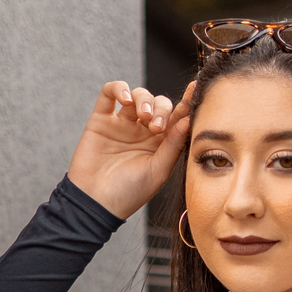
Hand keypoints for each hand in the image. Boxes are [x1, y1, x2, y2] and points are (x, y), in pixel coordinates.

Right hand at [67, 79, 194, 219]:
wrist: (95, 202)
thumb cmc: (128, 193)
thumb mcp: (158, 171)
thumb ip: (173, 144)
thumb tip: (189, 119)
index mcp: (160, 143)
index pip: (176, 117)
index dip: (186, 103)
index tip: (196, 90)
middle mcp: (142, 131)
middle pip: (158, 103)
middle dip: (161, 109)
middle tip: (156, 127)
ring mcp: (121, 124)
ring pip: (138, 95)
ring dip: (144, 100)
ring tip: (143, 117)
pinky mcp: (101, 120)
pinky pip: (109, 93)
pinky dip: (119, 88)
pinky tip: (125, 99)